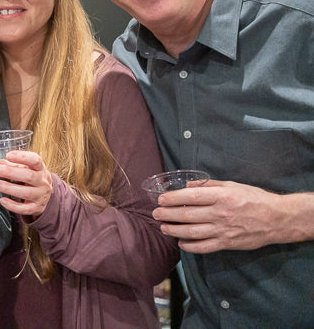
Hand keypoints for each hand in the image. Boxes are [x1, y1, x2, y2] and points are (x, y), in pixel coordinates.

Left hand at [0, 150, 52, 217]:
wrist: (45, 194)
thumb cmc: (30, 177)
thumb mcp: (21, 168)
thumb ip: (2, 164)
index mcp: (39, 168)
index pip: (35, 160)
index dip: (22, 157)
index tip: (8, 155)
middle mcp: (42, 181)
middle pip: (29, 176)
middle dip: (10, 173)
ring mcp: (40, 195)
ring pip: (26, 192)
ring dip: (8, 188)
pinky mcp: (36, 208)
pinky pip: (25, 209)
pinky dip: (13, 206)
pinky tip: (2, 200)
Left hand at [154, 179, 286, 252]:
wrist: (277, 219)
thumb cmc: (254, 198)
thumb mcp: (232, 185)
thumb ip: (208, 185)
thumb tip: (187, 186)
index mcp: (222, 196)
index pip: (190, 197)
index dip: (172, 199)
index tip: (160, 199)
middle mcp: (220, 213)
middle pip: (187, 215)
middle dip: (167, 215)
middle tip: (155, 214)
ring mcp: (224, 230)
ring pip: (192, 232)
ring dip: (174, 230)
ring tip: (164, 227)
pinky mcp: (227, 243)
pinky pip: (204, 247)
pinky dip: (190, 246)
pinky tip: (181, 243)